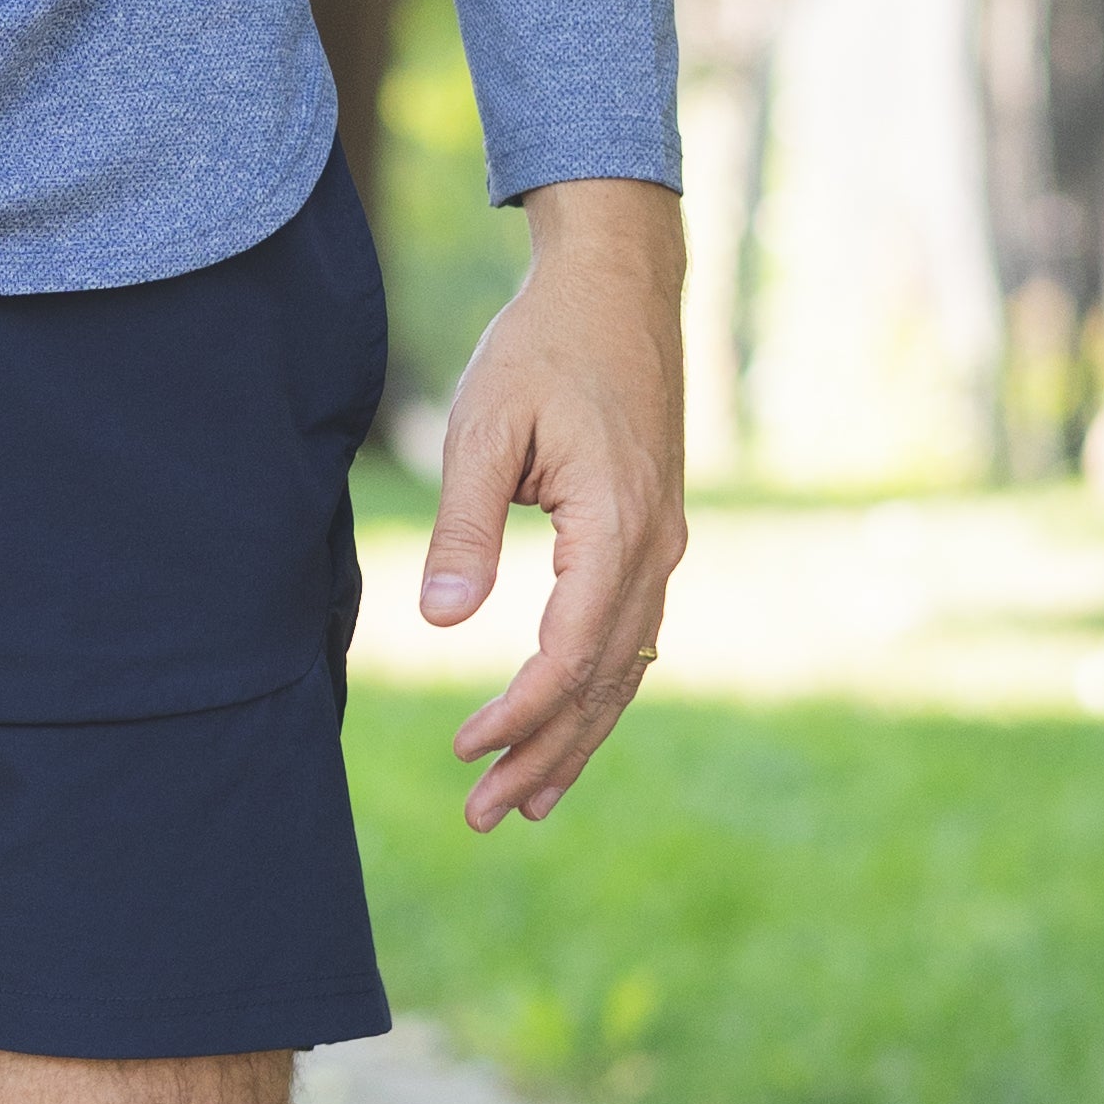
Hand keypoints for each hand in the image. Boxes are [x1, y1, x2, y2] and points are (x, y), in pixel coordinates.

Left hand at [420, 178, 687, 830]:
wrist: (617, 287)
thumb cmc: (540, 348)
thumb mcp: (481, 426)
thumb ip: (461, 524)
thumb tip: (440, 620)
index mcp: (615, 526)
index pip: (569, 653)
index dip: (520, 714)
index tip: (466, 751)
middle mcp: (655, 547)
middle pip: (603, 681)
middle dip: (545, 753)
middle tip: (485, 816)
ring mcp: (664, 545)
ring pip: (625, 669)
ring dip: (575, 739)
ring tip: (526, 804)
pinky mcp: (654, 536)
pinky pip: (632, 636)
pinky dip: (600, 694)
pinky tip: (570, 730)